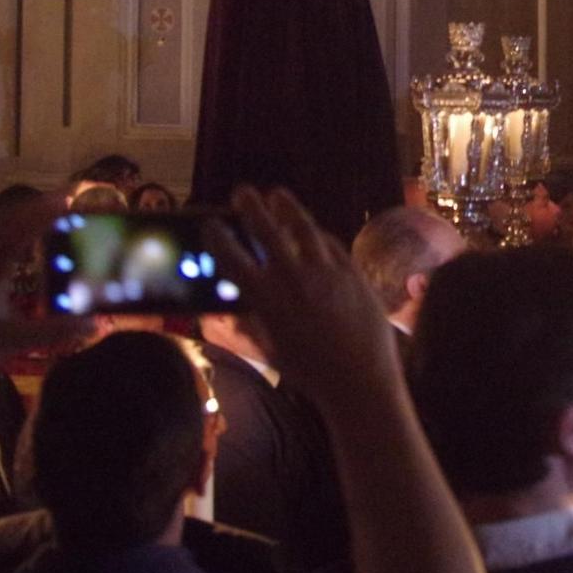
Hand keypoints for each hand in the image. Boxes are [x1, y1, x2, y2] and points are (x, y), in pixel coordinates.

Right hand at [216, 187, 401, 407]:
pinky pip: (331, 244)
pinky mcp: (353, 272)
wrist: (361, 380)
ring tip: (277, 195)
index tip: (212, 225)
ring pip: (304, 228)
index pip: (234, 258)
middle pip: (268, 230)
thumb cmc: (311, 373)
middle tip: (242, 192)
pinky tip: (312, 230)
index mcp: (267, 299)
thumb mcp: (271, 350)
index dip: (219, 238)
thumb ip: (250, 325)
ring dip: (288, 208)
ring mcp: (327, 272)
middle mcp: (295, 279)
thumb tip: (232, 311)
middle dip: (251, 207)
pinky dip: (317, 235)